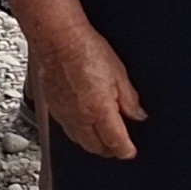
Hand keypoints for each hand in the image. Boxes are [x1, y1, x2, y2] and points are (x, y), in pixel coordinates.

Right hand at [31, 18, 147, 160]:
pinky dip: (78, 131)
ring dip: (93, 143)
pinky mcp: (52, 108)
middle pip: (96, 148)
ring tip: (102, 136)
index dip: (126, 150)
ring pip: (80, 141)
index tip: (131, 150)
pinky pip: (67, 129)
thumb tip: (138, 115)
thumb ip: (130, 99)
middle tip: (119, 144)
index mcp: (100, 111)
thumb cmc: (86, 49)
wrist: (57, 38)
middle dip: (109, 150)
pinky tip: (83, 122)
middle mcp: (80, 118)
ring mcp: (64, 115)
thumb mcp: (119, 73)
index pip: (116, 143)